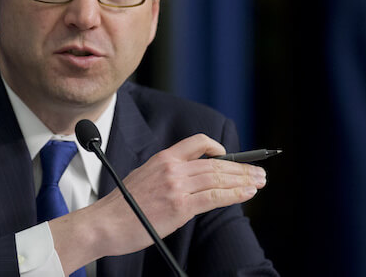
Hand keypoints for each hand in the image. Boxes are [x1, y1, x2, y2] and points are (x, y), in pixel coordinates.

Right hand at [49, 133, 265, 272]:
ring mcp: (177, 187)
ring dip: (243, 179)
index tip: (231, 156)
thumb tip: (189, 180)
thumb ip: (166, 174)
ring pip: (218, 178)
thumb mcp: (143, 177)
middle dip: (240, 167)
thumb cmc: (122, 206)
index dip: (217, 147)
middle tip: (258, 171)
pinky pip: (215, 197)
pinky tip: (247, 193)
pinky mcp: (180, 206)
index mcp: (162, 159)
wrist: (106, 223)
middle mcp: (171, 168)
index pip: (197, 143)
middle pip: (214, 163)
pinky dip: (235, 194)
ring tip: (259, 181)